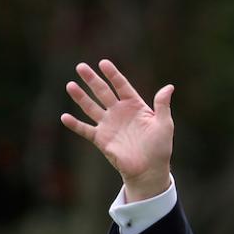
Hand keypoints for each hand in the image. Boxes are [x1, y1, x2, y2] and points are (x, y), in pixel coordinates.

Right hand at [61, 59, 174, 201]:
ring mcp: (108, 125)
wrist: (148, 170)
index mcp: (134, 105)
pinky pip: (85, 130)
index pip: (121, 86)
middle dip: (92, 80)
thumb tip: (169, 87)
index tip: (103, 63)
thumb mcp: (164, 124)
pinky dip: (75, 124)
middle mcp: (119, 112)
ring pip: (91, 107)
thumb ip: (162, 105)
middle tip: (81, 67)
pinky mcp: (101, 139)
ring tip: (70, 85)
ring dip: (80, 97)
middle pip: (102, 92)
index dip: (112, 74)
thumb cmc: (159, 147)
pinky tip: (64, 117)